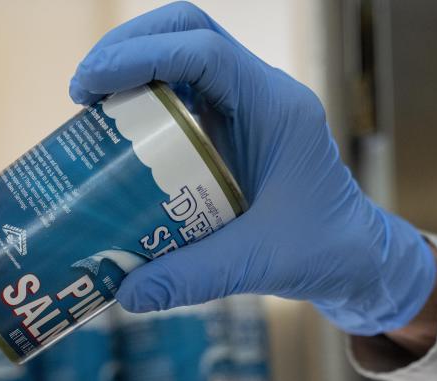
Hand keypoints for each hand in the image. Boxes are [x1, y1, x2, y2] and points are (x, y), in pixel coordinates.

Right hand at [69, 1, 436, 334]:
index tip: (90, 85)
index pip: (205, 52)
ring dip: (131, 67)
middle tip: (81, 91)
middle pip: (188, 30)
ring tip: (87, 107)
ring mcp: (244, 104)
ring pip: (182, 52)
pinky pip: (181, 90)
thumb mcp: (256, 265)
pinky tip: (114, 132)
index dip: (141, 56)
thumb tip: (125, 293)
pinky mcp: (230, 125)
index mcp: (275, 110)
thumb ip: (191, 278)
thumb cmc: (321, 251)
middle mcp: (259, 94)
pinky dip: (142, 98)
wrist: (354, 255)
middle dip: (128, 48)